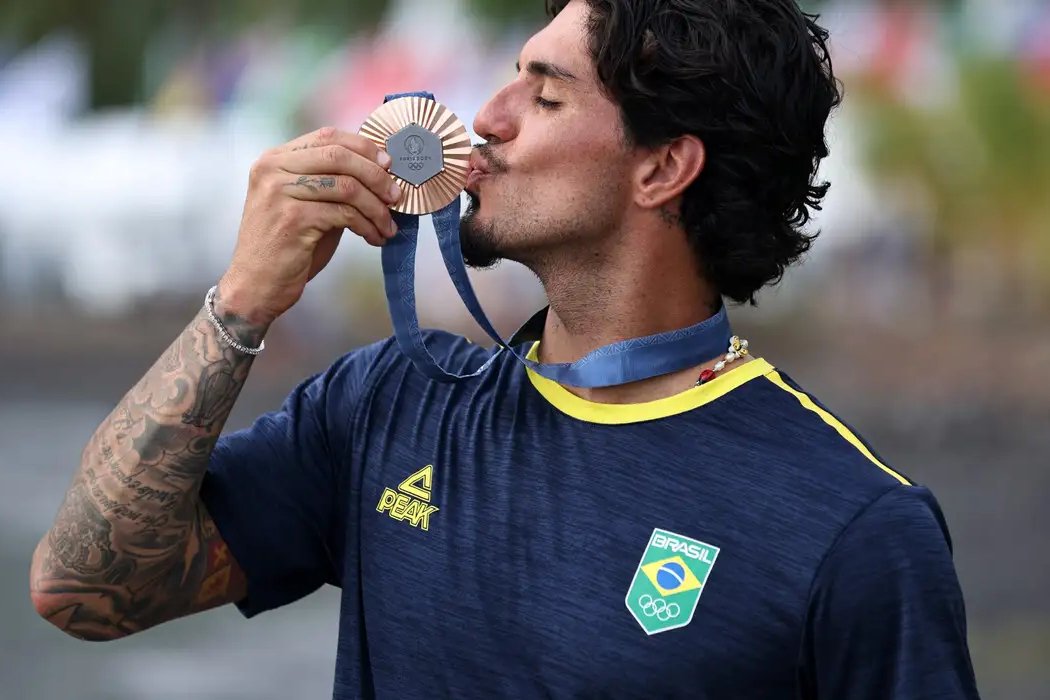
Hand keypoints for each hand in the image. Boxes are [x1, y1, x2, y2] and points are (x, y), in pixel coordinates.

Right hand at [217, 126, 402, 324]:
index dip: (364, 147)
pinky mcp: (292, 218)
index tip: (389, 164)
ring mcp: (280, 192)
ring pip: (347, 186)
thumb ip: (332, 184)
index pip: (327, 136)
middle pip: (339, 156)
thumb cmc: (286, 248)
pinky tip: (374, 238)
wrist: (256, 286)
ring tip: (388, 225)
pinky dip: (367, 226)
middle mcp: (273, 169)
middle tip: (396, 196)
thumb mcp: (307, 206)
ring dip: (376, 208)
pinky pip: (345, 214)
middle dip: (376, 176)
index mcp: (275, 159)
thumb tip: (380, 172)